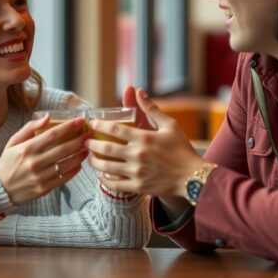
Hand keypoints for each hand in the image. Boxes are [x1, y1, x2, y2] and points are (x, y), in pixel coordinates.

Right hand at [0, 115, 88, 204]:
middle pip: (63, 149)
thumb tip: (47, 117)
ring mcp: (40, 177)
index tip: (80, 121)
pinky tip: (79, 164)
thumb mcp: (13, 142)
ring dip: (79, 156)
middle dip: (79, 140)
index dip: (68, 127)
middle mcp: (34, 162)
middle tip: (88, 135)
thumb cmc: (8, 162)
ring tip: (87, 149)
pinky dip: (73, 170)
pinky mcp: (44, 189)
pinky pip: (63, 178)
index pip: (52, 134)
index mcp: (27, 148)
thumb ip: (29, 128)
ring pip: (66, 164)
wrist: (0, 189)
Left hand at [87, 87, 205, 197]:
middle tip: (85, 141)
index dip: (100, 125)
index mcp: (144, 138)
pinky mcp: (138, 187)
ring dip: (94, 162)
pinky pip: (115, 184)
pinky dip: (105, 179)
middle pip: (106, 148)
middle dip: (91, 144)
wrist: (192, 177)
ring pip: (107, 167)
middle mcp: (138, 154)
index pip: (115, 129)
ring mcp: (137, 172)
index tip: (92, 123)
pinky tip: (102, 175)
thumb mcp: (170, 125)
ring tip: (90, 158)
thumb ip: (152, 109)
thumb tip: (138, 91)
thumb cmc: (182, 149)